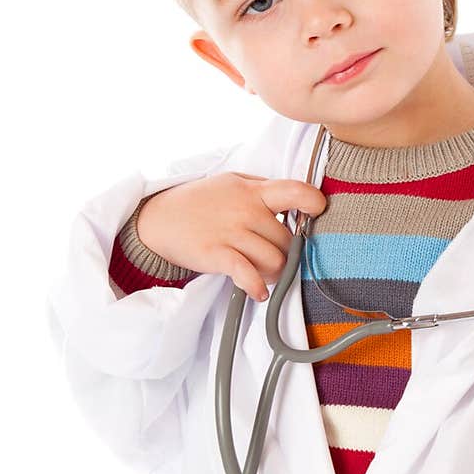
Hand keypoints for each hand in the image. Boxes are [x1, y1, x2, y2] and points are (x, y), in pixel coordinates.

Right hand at [136, 171, 327, 302]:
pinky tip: (258, 291)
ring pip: (276, 261)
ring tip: (265, 274)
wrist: (157, 220)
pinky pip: (250, 275)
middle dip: (287, 254)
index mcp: (253, 190)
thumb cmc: (198, 202)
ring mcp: (232, 232)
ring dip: (274, 273)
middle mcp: (246, 209)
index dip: (314, 203)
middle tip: (276, 258)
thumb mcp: (231, 182)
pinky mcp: (218, 255)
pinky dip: (257, 287)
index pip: (296, 191)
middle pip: (288, 240)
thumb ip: (262, 189)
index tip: (316, 213)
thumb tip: (296, 199)